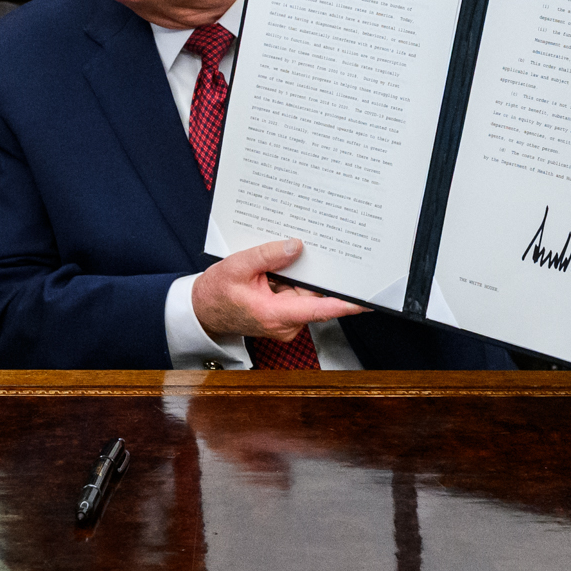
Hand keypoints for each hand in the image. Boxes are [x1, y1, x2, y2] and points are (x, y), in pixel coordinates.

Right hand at [190, 240, 366, 344]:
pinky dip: (289, 283)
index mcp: (276, 314)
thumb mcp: (238, 267)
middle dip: (310, 274)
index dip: (347, 304)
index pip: (320, 309)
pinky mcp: (284, 317)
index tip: (368, 299)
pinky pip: (296, 296)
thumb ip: (268, 255)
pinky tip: (273, 273)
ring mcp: (286, 322)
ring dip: (295, 278)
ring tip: (273, 267)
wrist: (202, 311)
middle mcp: (286, 324)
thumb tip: (296, 246)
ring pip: (304, 294)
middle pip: (313, 295)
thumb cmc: (216, 294)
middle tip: (302, 252)